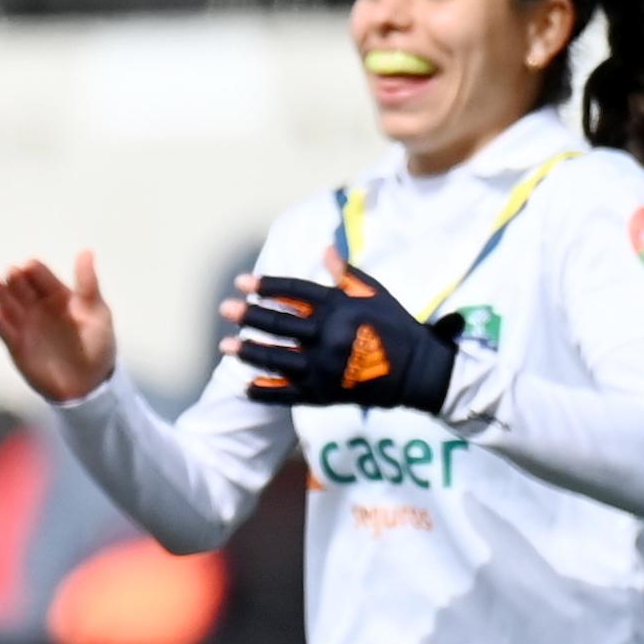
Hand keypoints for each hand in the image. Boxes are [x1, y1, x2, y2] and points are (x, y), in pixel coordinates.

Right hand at [0, 252, 120, 404]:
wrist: (90, 383)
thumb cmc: (98, 345)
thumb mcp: (97, 311)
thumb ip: (88, 283)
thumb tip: (86, 251)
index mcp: (58, 296)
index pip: (42, 278)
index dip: (35, 272)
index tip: (29, 266)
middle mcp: (38, 308)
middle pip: (22, 289)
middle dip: (15, 280)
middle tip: (11, 272)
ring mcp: (26, 326)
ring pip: (9, 306)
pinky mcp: (17, 346)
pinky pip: (5, 332)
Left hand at [233, 267, 462, 415]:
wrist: (418, 371)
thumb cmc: (395, 326)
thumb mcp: (376, 294)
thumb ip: (346, 274)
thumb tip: (325, 248)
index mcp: (340, 308)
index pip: (295, 292)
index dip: (267, 286)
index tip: (242, 282)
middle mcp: (329, 336)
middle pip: (280, 324)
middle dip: (249, 315)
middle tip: (225, 308)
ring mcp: (323, 368)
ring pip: (276, 358)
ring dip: (248, 352)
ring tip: (225, 346)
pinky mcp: (323, 393)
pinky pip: (287, 394)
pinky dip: (265, 393)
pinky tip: (244, 387)